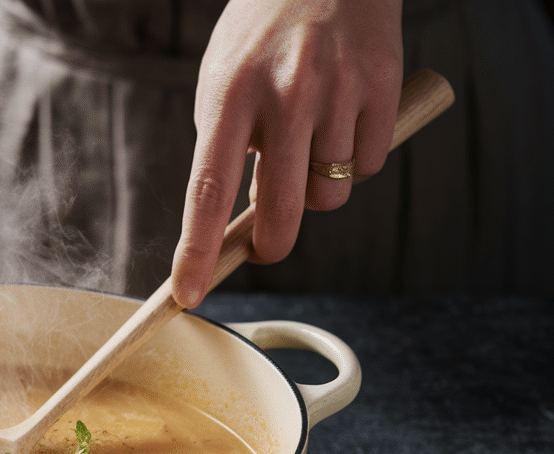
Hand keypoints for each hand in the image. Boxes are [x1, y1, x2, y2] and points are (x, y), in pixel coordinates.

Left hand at [170, 0, 403, 307]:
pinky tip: (344, 121)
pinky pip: (370, 166)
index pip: (206, 191)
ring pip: (329, 196)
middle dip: (271, 243)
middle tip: (266, 244)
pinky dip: (356, 161)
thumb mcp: (223, 84)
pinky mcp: (384, 89)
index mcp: (228, 97)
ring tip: (308, 142)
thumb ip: (227, 148)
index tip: (188, 294)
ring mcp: (338, 93)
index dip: (197, 250)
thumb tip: (240, 224)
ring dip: (317, 190)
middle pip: (280, 211)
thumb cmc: (261, 39)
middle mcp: (284, 97)